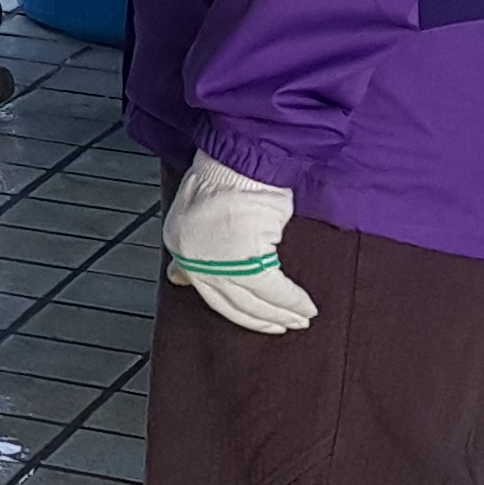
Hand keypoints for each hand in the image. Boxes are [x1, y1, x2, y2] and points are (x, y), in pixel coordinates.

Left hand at [162, 155, 314, 335]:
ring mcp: (217, 259)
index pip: (207, 288)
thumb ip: (193, 249)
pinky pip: (273, 288)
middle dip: (260, 317)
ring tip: (301, 319)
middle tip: (282, 326)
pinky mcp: (245, 258)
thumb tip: (178, 279)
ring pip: (253, 299)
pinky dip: (292, 300)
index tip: (254, 317)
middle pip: (231, 301)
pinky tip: (305, 307)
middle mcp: (194, 256)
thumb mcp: (197, 214)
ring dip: (282, 312)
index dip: (233, 307)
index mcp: (179, 243)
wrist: (239, 158)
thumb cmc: (225, 177)